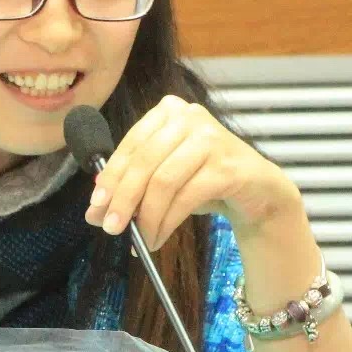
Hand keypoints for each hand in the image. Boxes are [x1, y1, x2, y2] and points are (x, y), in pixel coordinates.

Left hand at [84, 95, 301, 250]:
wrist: (258, 190)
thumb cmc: (205, 180)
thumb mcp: (165, 176)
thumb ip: (133, 183)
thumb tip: (96, 208)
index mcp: (169, 111)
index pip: (131, 144)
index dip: (110, 178)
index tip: (94, 206)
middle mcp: (189, 117)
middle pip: (144, 162)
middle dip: (122, 199)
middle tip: (110, 228)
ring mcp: (211, 138)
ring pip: (163, 182)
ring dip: (146, 217)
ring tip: (139, 240)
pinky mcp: (227, 166)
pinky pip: (186, 198)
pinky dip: (167, 223)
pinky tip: (158, 238)